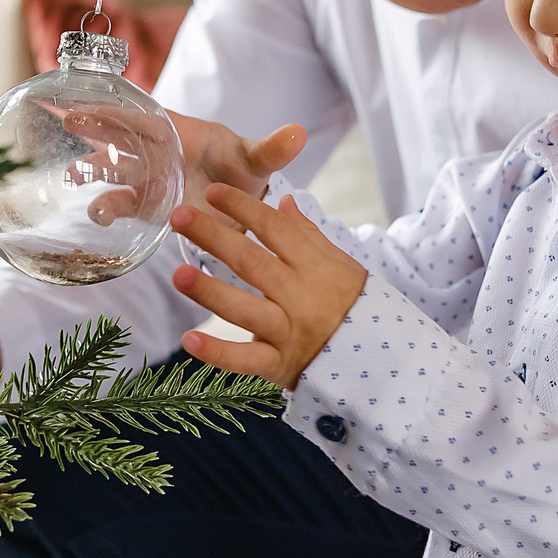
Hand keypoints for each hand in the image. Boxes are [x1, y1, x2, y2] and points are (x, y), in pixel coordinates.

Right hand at [58, 108, 303, 226]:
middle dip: (93, 130)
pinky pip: (122, 206)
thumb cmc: (242, 170)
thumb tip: (299, 134)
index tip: (90, 102)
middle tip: (69, 123)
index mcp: (177, 131)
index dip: (117, 109)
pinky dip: (107, 209)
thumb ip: (272, 150)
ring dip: (93, 171)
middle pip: (117, 137)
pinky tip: (97, 214)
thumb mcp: (256, 160)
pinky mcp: (146, 207)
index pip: (142, 116)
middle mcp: (155, 152)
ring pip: (113, 172)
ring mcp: (146, 180)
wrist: (239, 202)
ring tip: (73, 174)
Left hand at [168, 184, 366, 389]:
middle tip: (179, 217)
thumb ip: (307, 234)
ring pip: (245, 309)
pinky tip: (189, 341)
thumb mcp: (340, 264)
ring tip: (178, 274)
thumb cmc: (353, 304)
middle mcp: (300, 297)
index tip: (212, 191)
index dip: (244, 208)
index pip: (274, 229)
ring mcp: (288, 332)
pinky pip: (245, 360)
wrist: (380, 359)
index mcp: (315, 266)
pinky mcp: (278, 365)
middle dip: (214, 237)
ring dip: (209, 292)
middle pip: (252, 262)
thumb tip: (284, 200)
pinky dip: (217, 353)